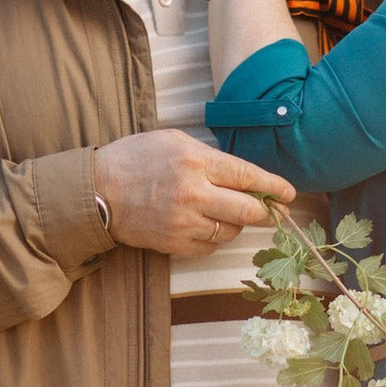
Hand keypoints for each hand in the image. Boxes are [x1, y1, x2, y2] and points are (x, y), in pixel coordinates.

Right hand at [93, 129, 294, 256]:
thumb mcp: (173, 141)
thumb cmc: (135, 159)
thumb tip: (243, 175)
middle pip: (247, 210)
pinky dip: (216, 236)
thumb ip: (210, 156)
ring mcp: (184, 222)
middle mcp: (193, 193)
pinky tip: (207, 224)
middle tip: (273, 211)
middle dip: (266, 212)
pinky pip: (210, 245)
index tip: (288, 193)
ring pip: (231, 230)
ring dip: (237, 223)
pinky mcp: (174, 244)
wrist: (97, 192)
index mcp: (195, 161)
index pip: (246, 176)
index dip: (273, 186)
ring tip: (226, 211)